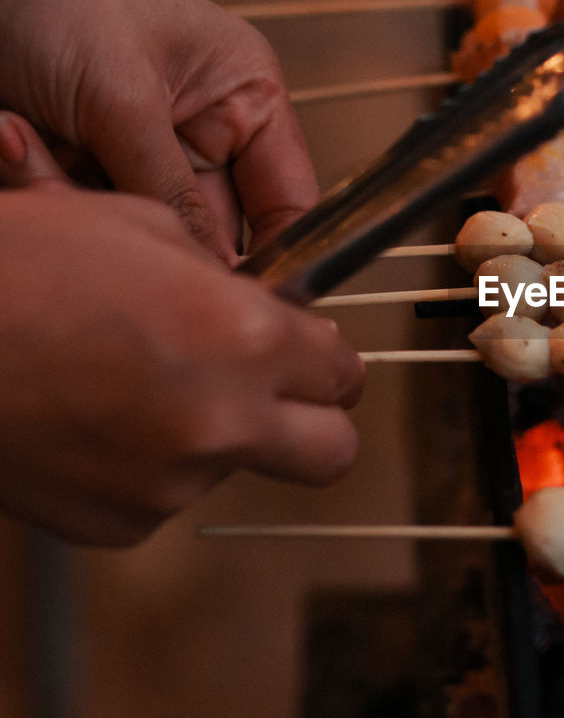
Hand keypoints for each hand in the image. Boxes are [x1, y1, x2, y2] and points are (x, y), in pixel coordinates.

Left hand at [0, 0, 316, 262]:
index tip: (240, 303)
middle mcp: (200, 130)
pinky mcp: (77, 163)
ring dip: (85, 207)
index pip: (288, 203)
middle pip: (208, 229)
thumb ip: (175, 196)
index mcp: (245, 97)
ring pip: (137, 229)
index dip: (275, 257)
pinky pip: (80, 214)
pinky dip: (44, 193)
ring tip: (35, 147)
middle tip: (122, 236)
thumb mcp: (124, 98)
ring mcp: (135, 150)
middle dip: (159, 234)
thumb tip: (216, 279)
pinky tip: (14, 139)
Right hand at [0, 185, 363, 544]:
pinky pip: (166, 495)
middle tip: (279, 396)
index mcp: (245, 338)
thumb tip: (270, 307)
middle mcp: (223, 421)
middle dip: (316, 422)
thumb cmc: (20, 265)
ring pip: (239, 468)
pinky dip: (150, 465)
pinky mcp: (119, 523)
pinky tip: (98, 418)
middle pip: (332, 452)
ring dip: (215, 436)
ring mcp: (171, 482)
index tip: (310, 354)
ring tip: (139, 384)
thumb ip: (229, 279)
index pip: (344, 371)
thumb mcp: (142, 227)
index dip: (327, 359)